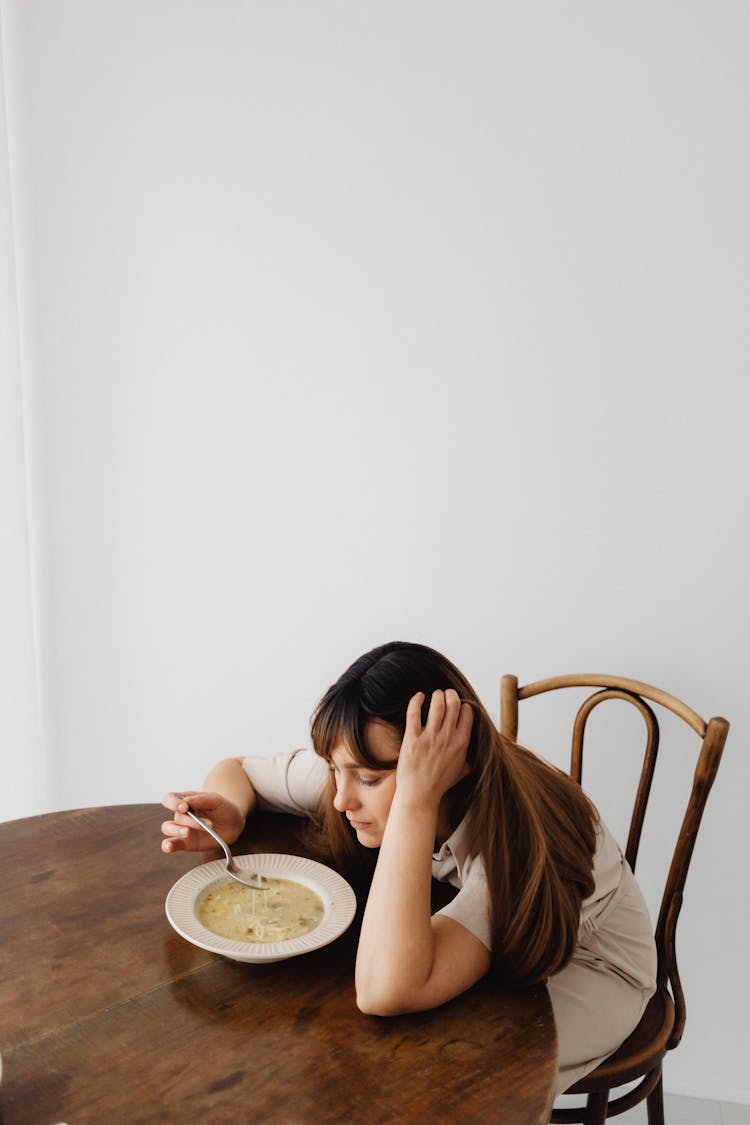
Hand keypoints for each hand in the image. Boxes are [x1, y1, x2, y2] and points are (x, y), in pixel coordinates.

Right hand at [160, 790, 245, 852]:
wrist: (233, 823)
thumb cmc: (223, 808)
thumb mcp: (216, 800)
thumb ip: (201, 799)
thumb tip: (184, 801)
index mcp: (186, 800)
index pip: (170, 799)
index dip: (173, 802)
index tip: (184, 807)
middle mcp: (182, 815)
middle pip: (175, 816)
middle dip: (188, 820)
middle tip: (204, 824)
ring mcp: (183, 829)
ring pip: (168, 828)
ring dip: (176, 831)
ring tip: (188, 833)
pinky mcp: (186, 843)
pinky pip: (172, 844)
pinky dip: (168, 845)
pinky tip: (169, 847)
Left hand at [396, 689, 473, 807]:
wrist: (420, 795)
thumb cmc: (440, 784)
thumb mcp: (462, 771)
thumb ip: (470, 758)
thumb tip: (476, 752)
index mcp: (462, 743)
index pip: (468, 713)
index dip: (463, 705)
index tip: (457, 706)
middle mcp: (448, 738)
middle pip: (453, 704)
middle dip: (450, 694)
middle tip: (446, 694)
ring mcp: (430, 738)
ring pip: (437, 705)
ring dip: (437, 695)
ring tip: (435, 694)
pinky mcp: (412, 739)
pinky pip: (414, 713)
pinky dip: (416, 701)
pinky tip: (419, 696)